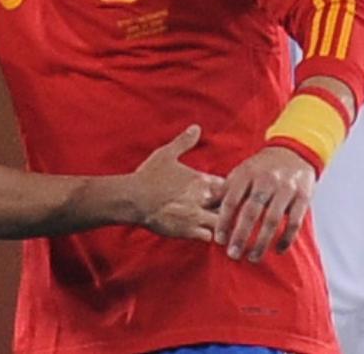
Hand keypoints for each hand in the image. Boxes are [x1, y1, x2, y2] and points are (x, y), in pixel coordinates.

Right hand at [129, 125, 225, 241]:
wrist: (134, 199)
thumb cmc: (148, 176)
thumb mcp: (166, 154)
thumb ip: (184, 142)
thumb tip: (196, 127)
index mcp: (201, 179)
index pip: (228, 185)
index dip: (229, 188)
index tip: (224, 190)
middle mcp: (202, 198)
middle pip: (230, 205)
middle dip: (230, 207)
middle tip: (225, 208)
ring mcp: (196, 216)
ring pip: (223, 222)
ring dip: (222, 223)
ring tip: (220, 223)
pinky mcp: (188, 231)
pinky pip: (209, 237)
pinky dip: (209, 235)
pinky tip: (206, 232)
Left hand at [216, 145, 314, 260]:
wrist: (294, 152)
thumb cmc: (261, 167)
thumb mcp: (242, 171)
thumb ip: (225, 189)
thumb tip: (204, 204)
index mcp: (247, 173)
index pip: (232, 199)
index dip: (224, 221)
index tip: (219, 240)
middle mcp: (266, 180)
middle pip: (251, 212)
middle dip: (241, 235)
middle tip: (233, 254)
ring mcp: (285, 189)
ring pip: (272, 220)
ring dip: (262, 242)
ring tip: (252, 258)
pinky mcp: (303, 197)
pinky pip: (294, 222)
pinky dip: (286, 239)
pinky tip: (278, 250)